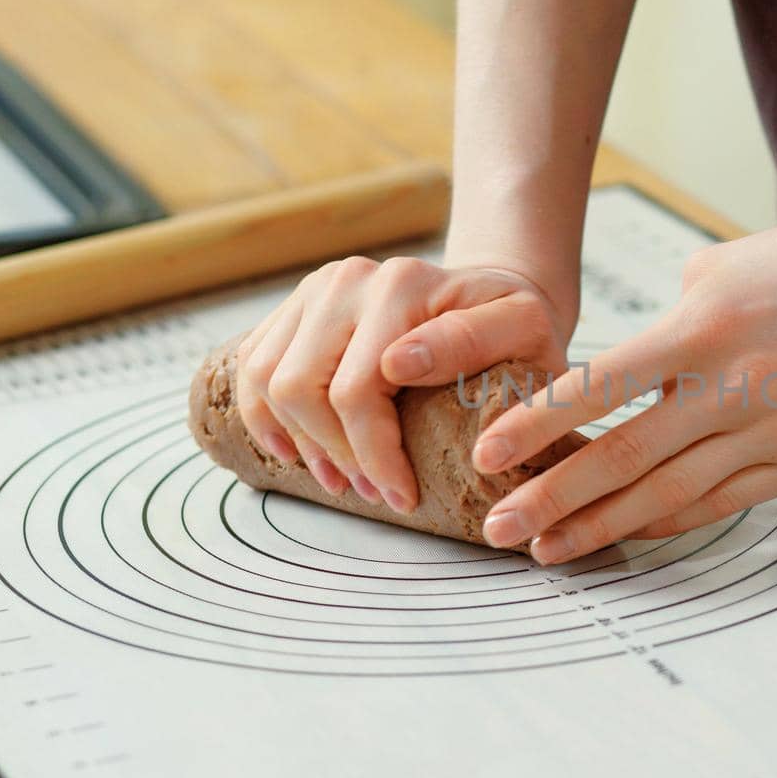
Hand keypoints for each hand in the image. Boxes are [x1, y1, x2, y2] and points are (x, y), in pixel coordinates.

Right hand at [234, 257, 571, 511]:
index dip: (375, 457)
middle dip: (337, 455)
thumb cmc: (514, 325)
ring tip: (343, 479)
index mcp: (402, 285)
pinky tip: (298, 451)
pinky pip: (253, 368)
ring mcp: (316, 290)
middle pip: (302, 389)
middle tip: (379, 493)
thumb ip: (472, 341)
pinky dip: (266, 418)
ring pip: (268, 382)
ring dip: (300, 442)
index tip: (404, 498)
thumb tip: (396, 364)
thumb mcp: (523, 330)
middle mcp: (349, 279)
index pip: (358, 391)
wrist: (489, 295)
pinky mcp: (296, 307)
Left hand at [470, 209, 776, 563]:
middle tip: (500, 528)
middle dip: (554, 499)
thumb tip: (623, 377)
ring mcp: (769, 433)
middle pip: (625, 458)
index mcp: (700, 332)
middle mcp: (730, 389)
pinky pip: (720, 503)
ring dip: (602, 527)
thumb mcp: (717, 270)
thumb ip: (664, 326)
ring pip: (670, 496)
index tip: (489, 456)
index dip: (538, 428)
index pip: (599, 388)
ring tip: (548, 550)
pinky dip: (666, 522)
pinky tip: (625, 535)